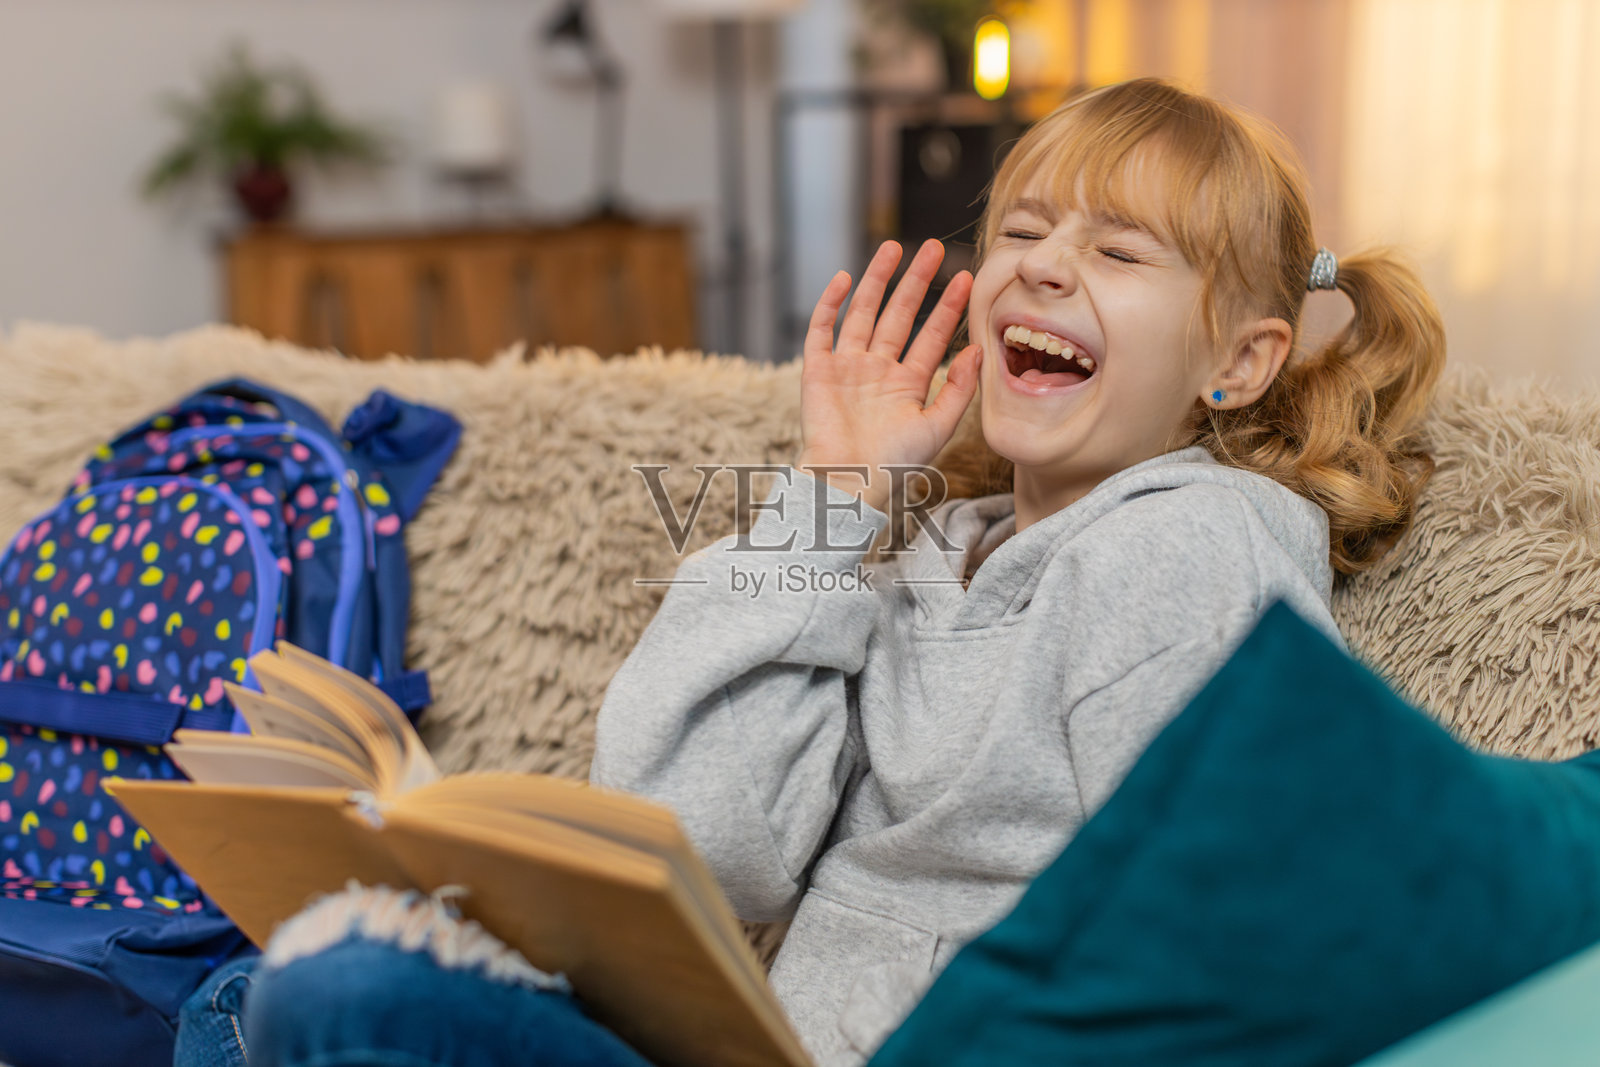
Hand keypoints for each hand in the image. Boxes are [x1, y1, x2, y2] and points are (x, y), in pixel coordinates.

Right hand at [796, 239, 981, 513]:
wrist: (848, 481)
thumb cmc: (894, 464)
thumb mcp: (938, 426)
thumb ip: (960, 389)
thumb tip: (979, 348)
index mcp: (907, 384)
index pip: (932, 336)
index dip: (948, 308)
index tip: (966, 279)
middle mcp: (878, 370)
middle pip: (899, 315)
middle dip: (915, 282)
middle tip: (932, 248)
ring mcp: (847, 367)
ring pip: (864, 313)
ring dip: (876, 280)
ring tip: (893, 248)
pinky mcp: (818, 370)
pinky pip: (822, 329)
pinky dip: (831, 303)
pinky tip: (845, 278)